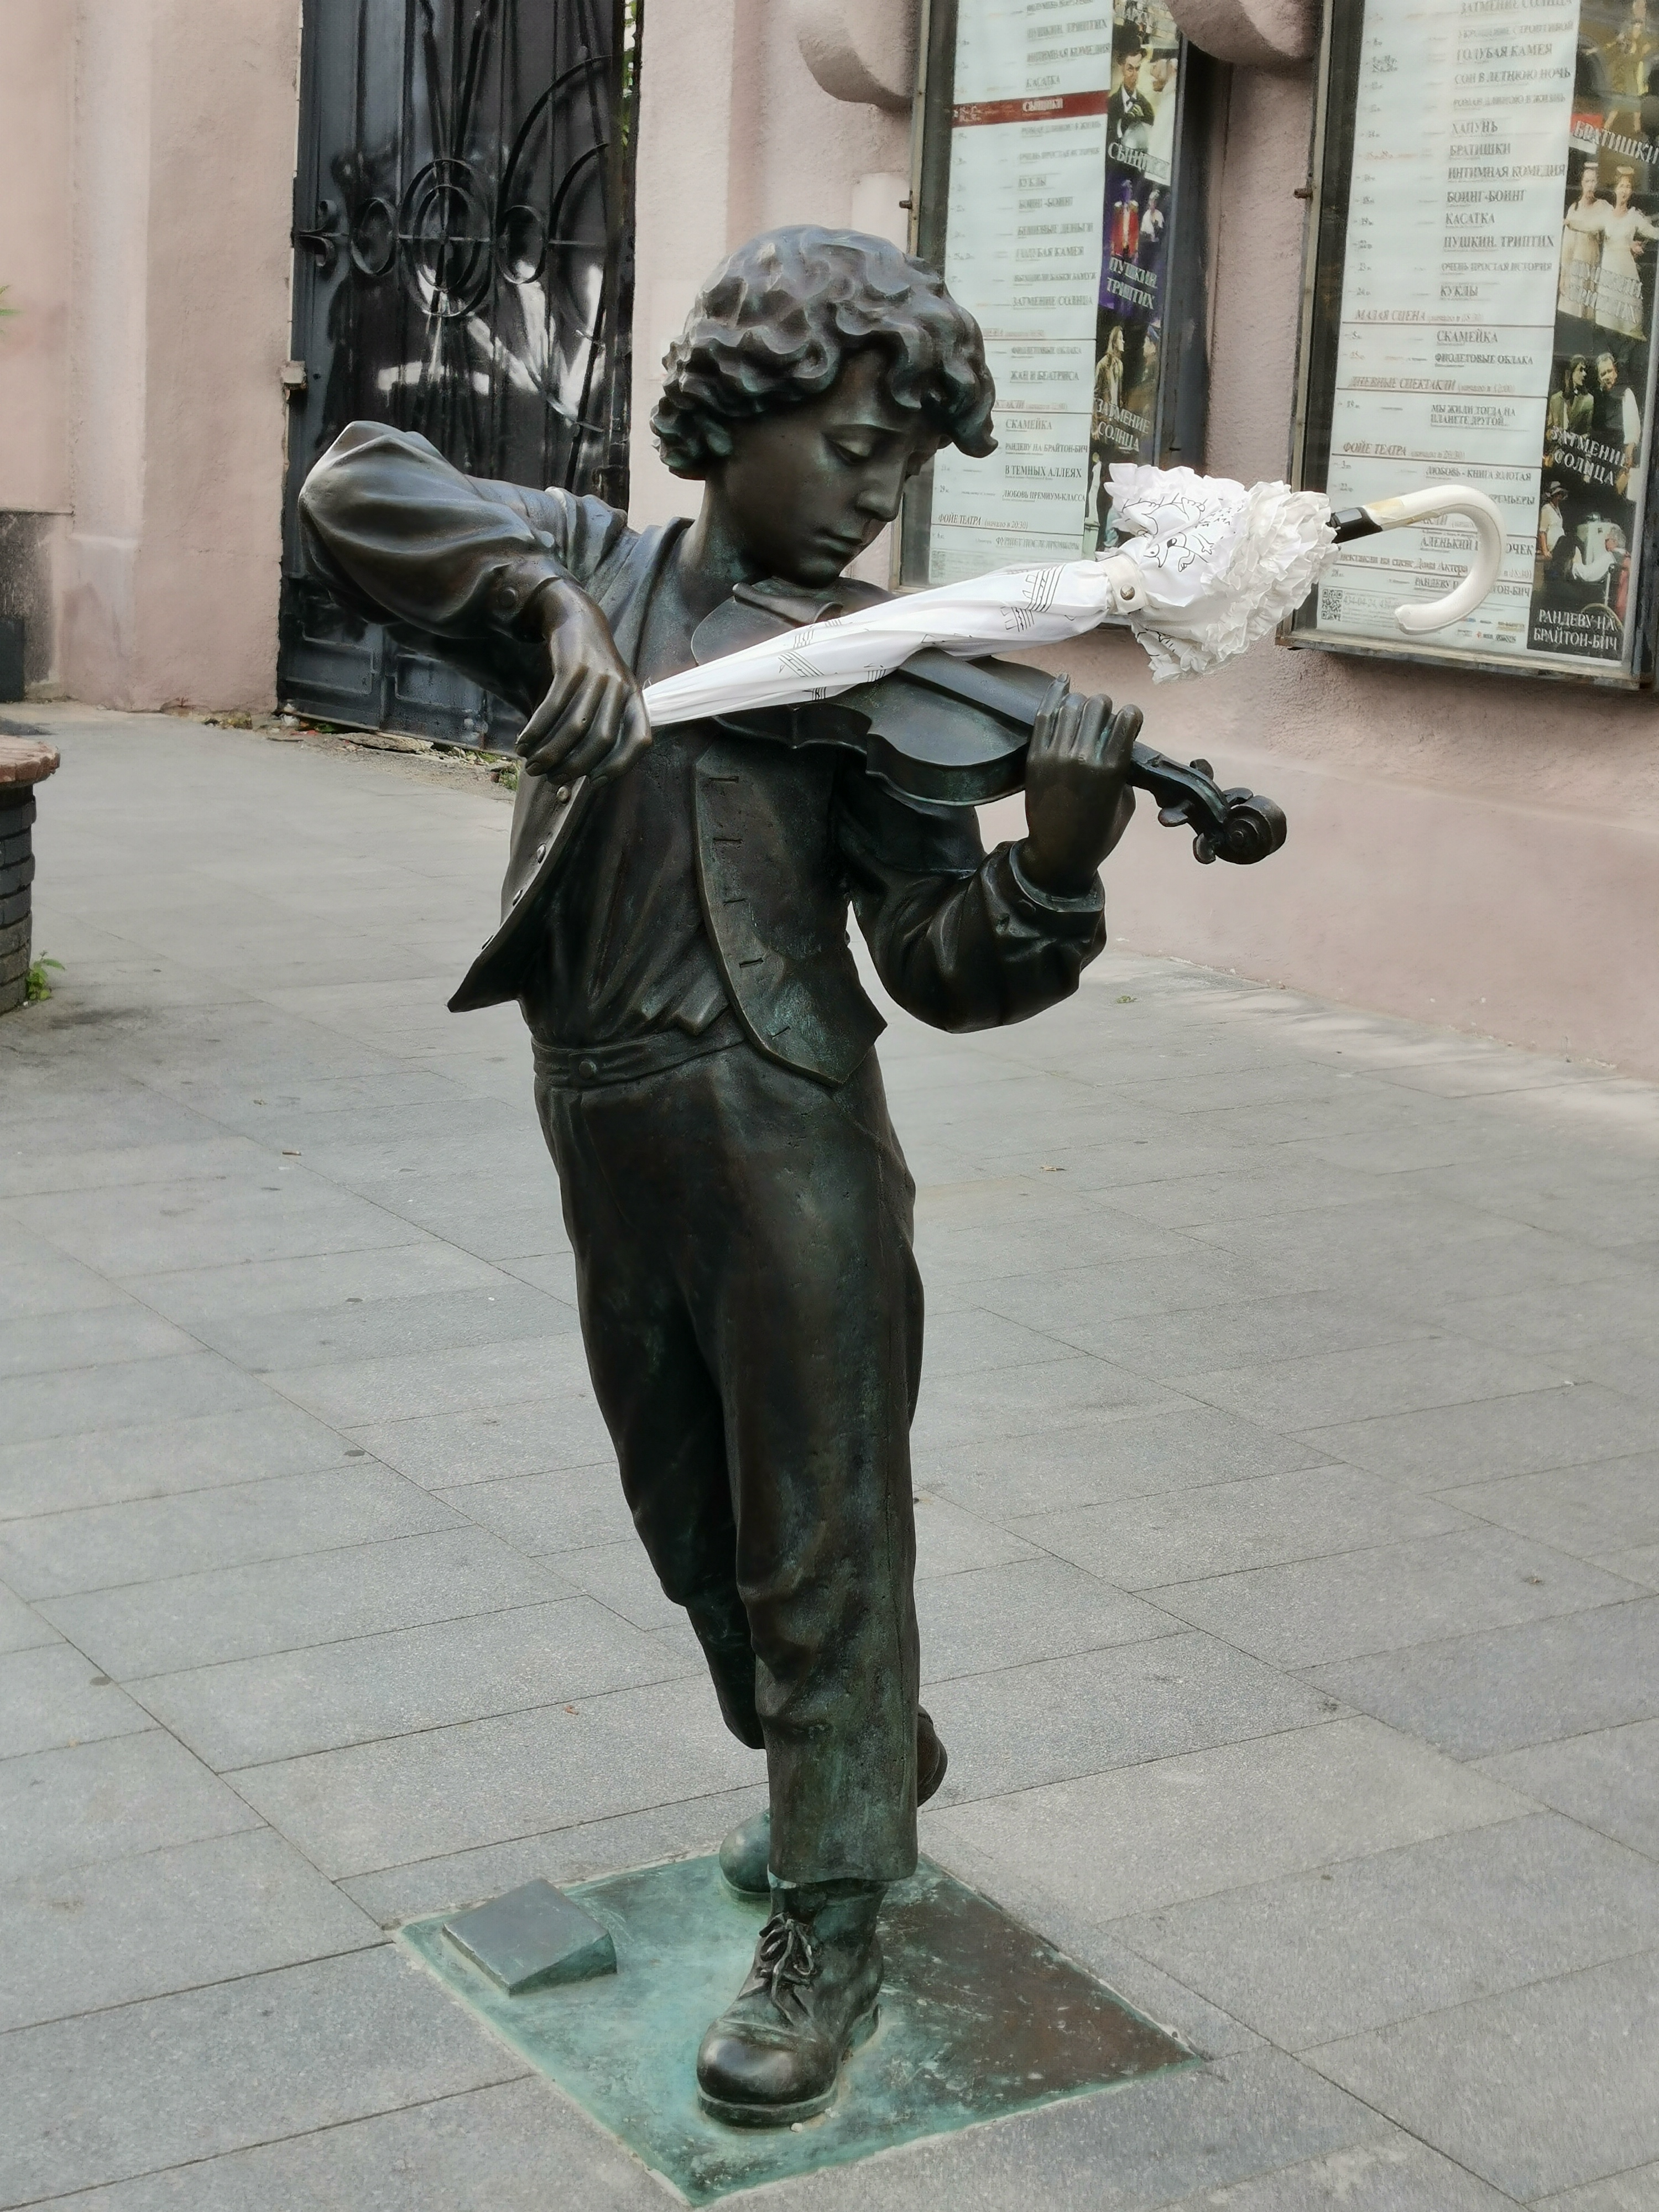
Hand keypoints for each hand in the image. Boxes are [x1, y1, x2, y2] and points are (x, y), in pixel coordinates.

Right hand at [516, 580, 650, 785]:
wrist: (577, 620)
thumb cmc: (591, 671)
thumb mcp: (607, 695)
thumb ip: (600, 728)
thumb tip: (576, 778)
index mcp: (635, 699)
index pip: (640, 740)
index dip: (621, 765)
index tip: (595, 782)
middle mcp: (621, 689)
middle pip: (602, 739)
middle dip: (574, 766)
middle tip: (550, 779)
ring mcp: (598, 677)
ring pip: (575, 726)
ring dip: (550, 752)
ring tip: (532, 765)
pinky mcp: (572, 667)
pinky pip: (554, 706)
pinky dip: (537, 729)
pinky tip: (523, 742)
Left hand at [1018, 687, 1139, 898]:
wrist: (1057, 856)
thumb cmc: (1099, 834)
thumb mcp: (1125, 803)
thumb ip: (1124, 768)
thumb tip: (1119, 739)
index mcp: (1111, 770)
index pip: (1127, 717)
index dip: (1131, 715)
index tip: (1129, 722)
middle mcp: (1082, 757)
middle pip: (1098, 705)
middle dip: (1106, 707)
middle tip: (1103, 719)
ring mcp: (1055, 756)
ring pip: (1072, 705)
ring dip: (1082, 703)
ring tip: (1084, 712)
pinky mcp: (1035, 758)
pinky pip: (1045, 716)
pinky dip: (1055, 695)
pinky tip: (1063, 683)